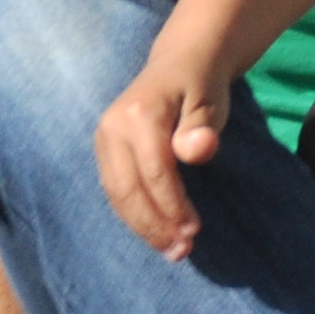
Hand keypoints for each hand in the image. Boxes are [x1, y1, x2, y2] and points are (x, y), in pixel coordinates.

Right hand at [93, 56, 237, 258]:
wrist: (180, 61)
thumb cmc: (201, 84)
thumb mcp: (210, 101)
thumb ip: (201, 127)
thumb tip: (198, 150)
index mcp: (139, 114)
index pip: (154, 172)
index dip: (173, 205)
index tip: (194, 232)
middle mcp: (112, 127)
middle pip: (128, 188)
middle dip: (154, 225)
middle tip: (182, 252)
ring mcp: (104, 139)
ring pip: (116, 194)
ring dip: (142, 227)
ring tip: (172, 250)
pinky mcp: (104, 150)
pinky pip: (115, 189)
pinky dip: (133, 215)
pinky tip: (155, 232)